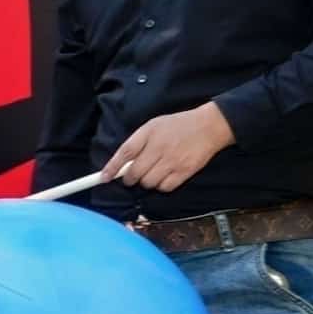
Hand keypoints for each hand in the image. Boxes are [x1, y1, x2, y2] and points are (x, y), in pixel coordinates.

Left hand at [105, 102, 237, 192]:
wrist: (209, 126)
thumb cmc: (178, 126)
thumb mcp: (153, 126)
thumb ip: (137, 142)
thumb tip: (120, 163)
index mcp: (149, 133)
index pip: (125, 153)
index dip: (112, 168)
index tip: (103, 178)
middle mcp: (159, 148)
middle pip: (134, 173)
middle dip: (130, 178)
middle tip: (132, 176)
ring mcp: (172, 161)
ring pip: (148, 183)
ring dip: (146, 182)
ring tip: (153, 172)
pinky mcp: (185, 171)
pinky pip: (165, 187)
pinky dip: (161, 186)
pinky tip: (165, 176)